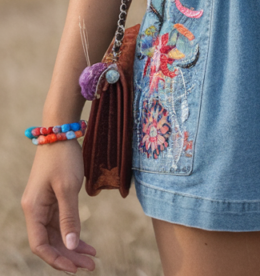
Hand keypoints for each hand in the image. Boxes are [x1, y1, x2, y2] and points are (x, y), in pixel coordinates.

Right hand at [21, 141, 96, 272]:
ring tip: (92, 258)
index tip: (75, 268)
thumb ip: (69, 217)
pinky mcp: (52, 199)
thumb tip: (71, 246)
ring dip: (73, 247)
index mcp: (33, 209)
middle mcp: (35, 210)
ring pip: (56, 235)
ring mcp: (43, 205)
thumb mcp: (68, 188)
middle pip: (49, 243)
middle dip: (69, 256)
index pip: (39, 245)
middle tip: (91, 266)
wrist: (61, 131)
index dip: (56, 259)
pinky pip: (61, 223)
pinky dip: (73, 233)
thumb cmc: (63, 158)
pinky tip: (86, 243)